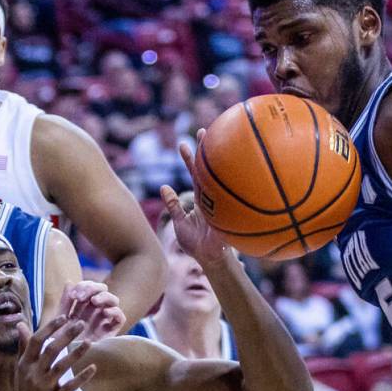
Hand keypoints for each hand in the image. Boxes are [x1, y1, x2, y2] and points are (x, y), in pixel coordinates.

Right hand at [7, 316, 95, 390]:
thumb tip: (20, 324)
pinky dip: (82, 377)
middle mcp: (34, 373)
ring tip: (89, 342)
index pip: (36, 341)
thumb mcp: (21, 367)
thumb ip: (23, 346)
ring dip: (76, 353)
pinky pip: (70, 386)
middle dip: (66, 335)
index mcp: (26, 363)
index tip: (64, 317)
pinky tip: (93, 367)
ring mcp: (45, 386)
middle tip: (81, 323)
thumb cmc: (24, 389)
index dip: (50, 328)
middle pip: (51, 350)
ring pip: (62, 366)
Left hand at [58, 281, 124, 342]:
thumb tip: (69, 281)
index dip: (83, 287)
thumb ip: (64, 302)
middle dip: (93, 288)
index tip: (74, 295)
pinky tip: (105, 313)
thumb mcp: (58, 320)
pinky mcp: (111, 332)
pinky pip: (120, 317)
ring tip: (94, 301)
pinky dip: (115, 311)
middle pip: (102, 290)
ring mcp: (103, 320)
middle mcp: (94, 311)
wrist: (61, 363)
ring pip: (112, 300)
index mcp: (81, 305)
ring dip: (104, 297)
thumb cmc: (57, 342)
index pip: (88, 287)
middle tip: (82, 297)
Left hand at [163, 130, 229, 266]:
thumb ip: (173, 205)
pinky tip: (228, 168)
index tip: (183, 143)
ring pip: (217, 177)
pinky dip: (227, 185)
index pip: (194, 174)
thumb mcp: (179, 224)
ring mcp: (220, 202)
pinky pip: (224, 197)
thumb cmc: (195, 245)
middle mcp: (211, 196)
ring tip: (211, 139)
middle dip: (206, 150)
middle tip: (203, 130)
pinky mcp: (224, 212)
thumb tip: (163, 186)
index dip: (189, 159)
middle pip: (208, 169)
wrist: (211, 260)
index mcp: (201, 197)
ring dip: (216, 160)